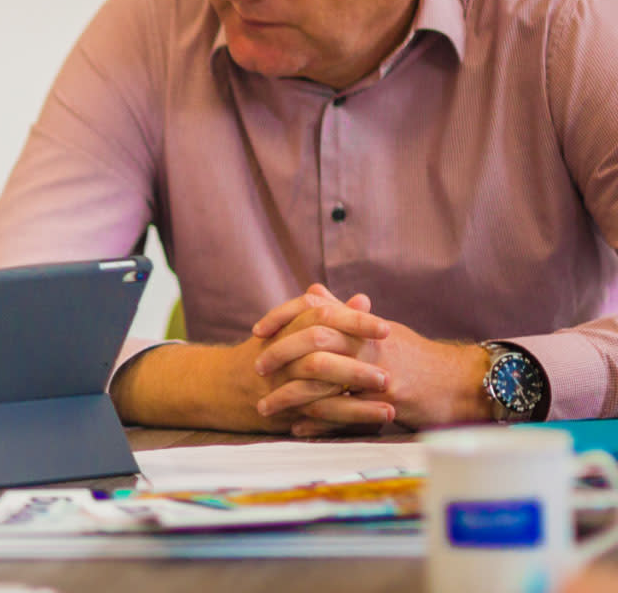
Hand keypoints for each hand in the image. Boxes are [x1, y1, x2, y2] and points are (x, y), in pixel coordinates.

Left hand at [252, 285, 488, 433]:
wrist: (462, 383)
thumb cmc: (417, 356)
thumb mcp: (381, 330)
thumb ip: (343, 314)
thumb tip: (311, 292)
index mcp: (365, 325)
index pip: (317, 311)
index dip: (284, 317)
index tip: (258, 330)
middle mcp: (370, 346)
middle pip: (315, 342)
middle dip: (281, 355)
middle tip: (256, 368)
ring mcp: (379, 375)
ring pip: (325, 382)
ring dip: (291, 396)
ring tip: (265, 407)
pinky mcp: (388, 404)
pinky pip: (345, 414)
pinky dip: (317, 422)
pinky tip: (296, 428)